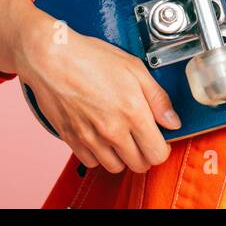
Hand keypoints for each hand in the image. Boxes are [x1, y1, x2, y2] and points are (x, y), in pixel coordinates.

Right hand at [15, 14, 180, 173]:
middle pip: (138, 165)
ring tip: (121, 136)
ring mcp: (90, 138)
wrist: (52, 58)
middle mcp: (112, 130)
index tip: (159, 138)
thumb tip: (173, 121)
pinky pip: (91, 162)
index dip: (162, 148)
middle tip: (141, 136)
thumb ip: (158, 98)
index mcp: (132, 112)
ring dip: (122, 156)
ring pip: (115, 167)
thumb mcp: (134, 68)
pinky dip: (98, 154)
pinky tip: (100, 136)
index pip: (157, 154)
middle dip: (144, 153)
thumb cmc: (91, 58)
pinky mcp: (71, 140)